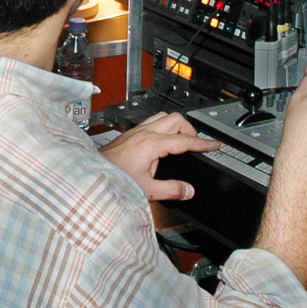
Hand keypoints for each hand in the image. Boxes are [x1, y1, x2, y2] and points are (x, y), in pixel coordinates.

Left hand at [99, 111, 220, 202]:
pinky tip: (162, 142)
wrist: (92, 174)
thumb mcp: (147, 190)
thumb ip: (171, 190)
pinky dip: (163, 129)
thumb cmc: (114, 179)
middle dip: (190, 130)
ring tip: (182, 140)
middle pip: (176, 119)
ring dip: (175, 126)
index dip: (203, 143)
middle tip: (197, 144)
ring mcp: (135, 132)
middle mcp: (144, 133)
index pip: (185, 140)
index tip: (215, 145)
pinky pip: (151, 122)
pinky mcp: (129, 134)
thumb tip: (188, 190)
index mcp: (152, 144)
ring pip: (163, 117)